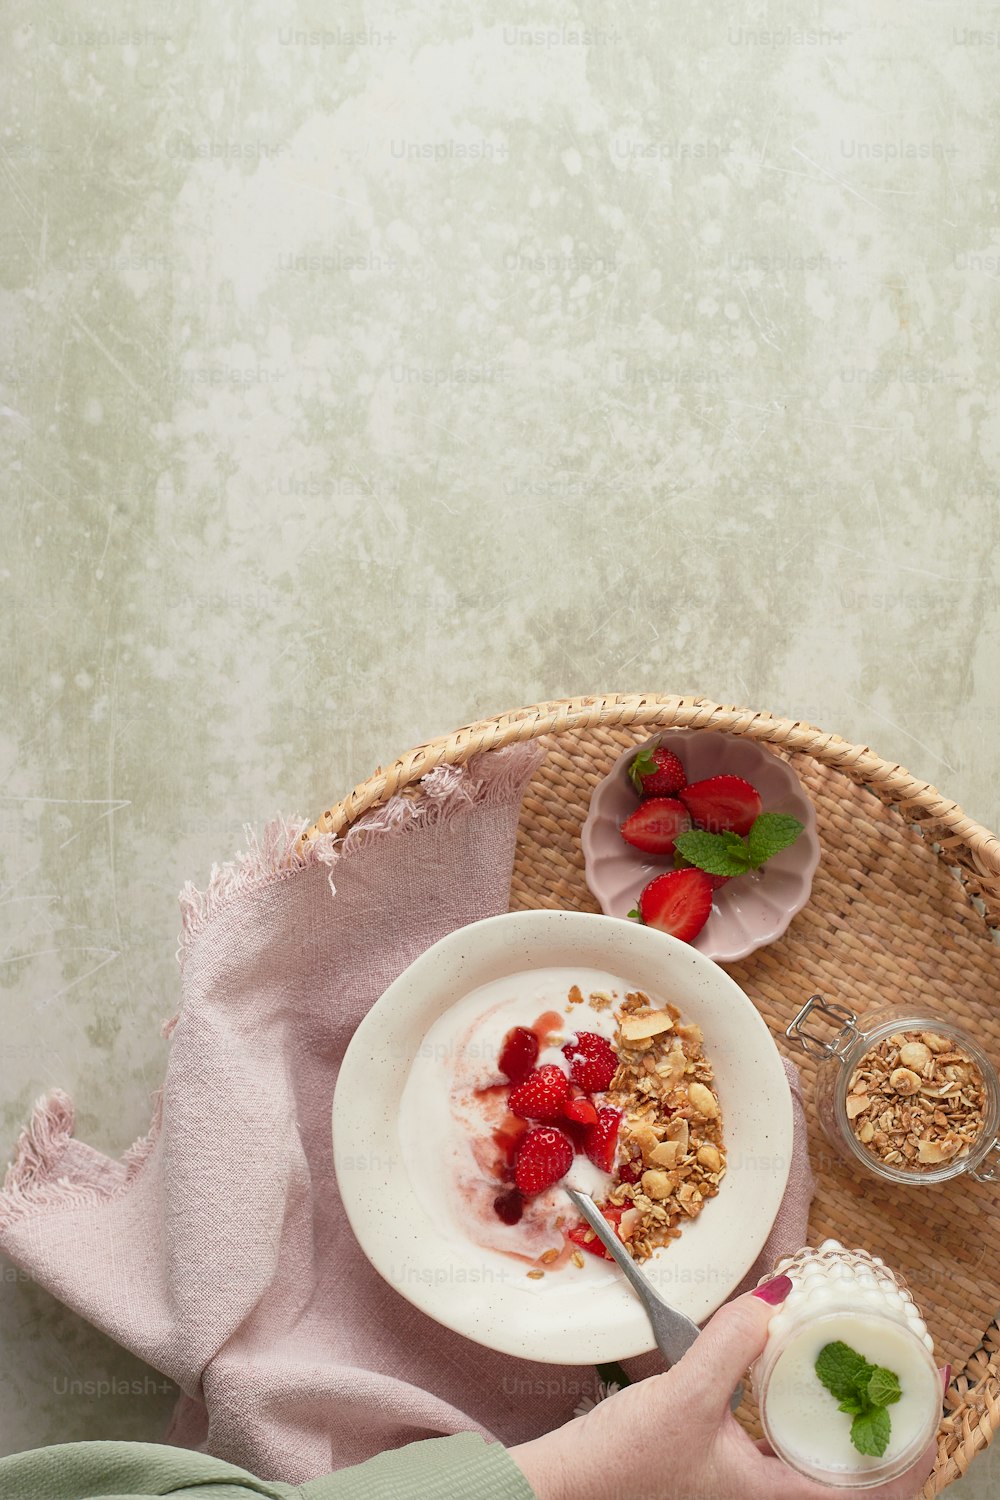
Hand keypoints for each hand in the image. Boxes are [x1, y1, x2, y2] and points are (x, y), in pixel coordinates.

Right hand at [508, 1279, 938, 1499]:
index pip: (873, 1492)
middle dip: (887, 1430)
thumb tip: (776, 1293)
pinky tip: (790, 1379)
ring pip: (820, 1464)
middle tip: (900, 1375)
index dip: (912, 1448)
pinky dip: (804, 1419)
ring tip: (856, 1371)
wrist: (565, 1489)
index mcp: (776, 1499)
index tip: (926, 1395)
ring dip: (846, 1423)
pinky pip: (786, 1451)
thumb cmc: (624, 1462)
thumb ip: (731, 1342)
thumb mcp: (684, 1395)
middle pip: (854, 1478)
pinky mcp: (722, 1475)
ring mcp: (744, 1490)